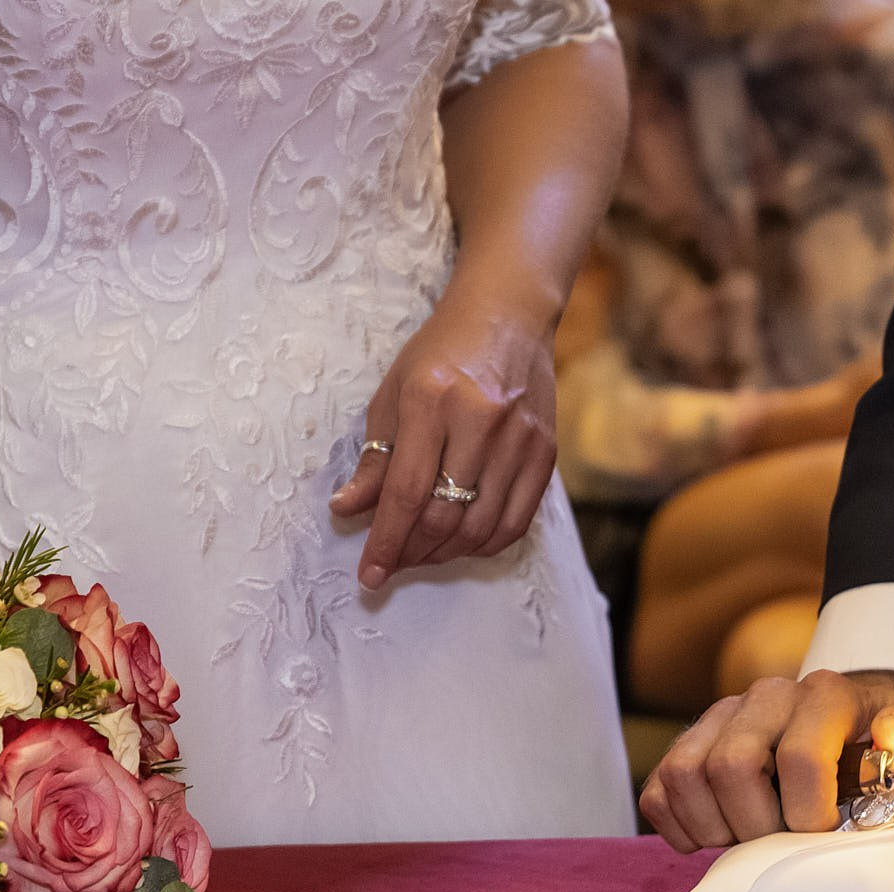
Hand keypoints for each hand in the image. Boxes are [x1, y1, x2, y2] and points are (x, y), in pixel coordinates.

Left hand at [332, 292, 559, 588]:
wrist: (508, 314)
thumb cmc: (441, 352)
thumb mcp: (394, 394)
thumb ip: (375, 458)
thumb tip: (347, 510)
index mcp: (432, 401)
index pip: (406, 492)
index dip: (385, 542)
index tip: (369, 574)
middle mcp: (481, 420)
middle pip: (444, 516)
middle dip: (411, 553)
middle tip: (392, 564)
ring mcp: (520, 438)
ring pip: (481, 528)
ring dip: (445, 554)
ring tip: (420, 555)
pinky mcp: (546, 452)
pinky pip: (516, 522)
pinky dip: (485, 544)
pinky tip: (460, 543)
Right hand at [641, 670, 893, 850]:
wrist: (861, 712)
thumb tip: (890, 735)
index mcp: (824, 695)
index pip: (799, 756)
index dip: (807, 814)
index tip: (824, 835)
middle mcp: (764, 698)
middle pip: (729, 766)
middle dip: (756, 826)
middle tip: (782, 846)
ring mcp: (720, 718)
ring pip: (683, 775)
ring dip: (711, 826)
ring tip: (748, 843)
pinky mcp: (690, 744)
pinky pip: (658, 788)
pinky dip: (676, 826)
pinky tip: (714, 839)